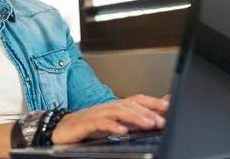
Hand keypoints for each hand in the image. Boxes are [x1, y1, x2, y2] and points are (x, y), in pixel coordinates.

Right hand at [51, 95, 168, 144]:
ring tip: (148, 124)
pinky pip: (100, 123)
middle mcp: (107, 107)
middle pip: (129, 105)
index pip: (136, 99)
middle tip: (161, 120)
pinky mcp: (86, 124)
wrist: (62, 129)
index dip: (152, 101)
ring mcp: (96, 114)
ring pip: (118, 112)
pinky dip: (112, 126)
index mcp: (114, 106)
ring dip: (135, 117)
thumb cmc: (88, 126)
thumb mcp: (113, 122)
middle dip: (147, 111)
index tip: (167, 106)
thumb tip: (152, 117)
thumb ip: (131, 120)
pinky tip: (122, 131)